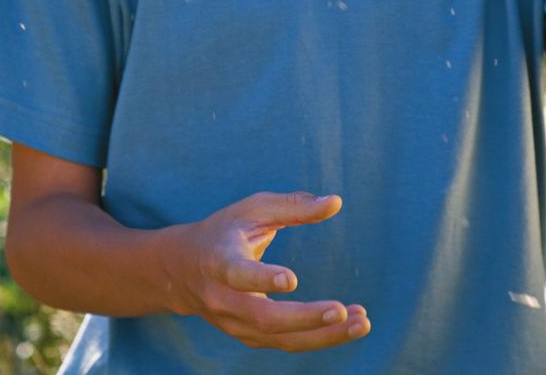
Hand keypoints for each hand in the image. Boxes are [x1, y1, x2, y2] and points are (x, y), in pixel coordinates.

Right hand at [171, 190, 369, 351]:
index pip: (238, 274)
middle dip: (305, 319)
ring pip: (280, 339)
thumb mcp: (253, 208)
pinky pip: (287, 343)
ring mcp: (235, 324)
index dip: (262, 278)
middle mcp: (224, 299)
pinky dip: (319, 337)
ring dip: (323, 335)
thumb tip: (336, 202)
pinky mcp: (249, 337)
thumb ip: (294, 206)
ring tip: (362, 322)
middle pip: (264, 318)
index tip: (291, 279)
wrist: (183, 269)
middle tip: (343, 310)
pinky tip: (350, 325)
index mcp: (220, 260)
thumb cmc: (226, 229)